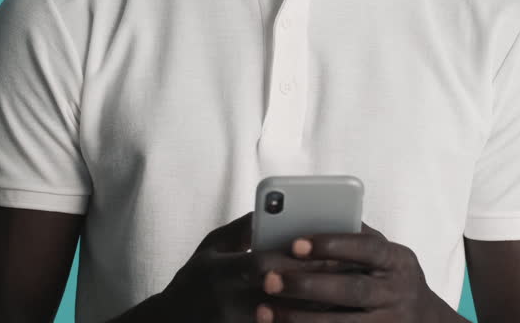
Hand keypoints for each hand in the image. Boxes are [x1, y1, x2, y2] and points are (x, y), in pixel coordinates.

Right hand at [157, 212, 370, 322]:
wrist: (172, 322)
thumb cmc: (194, 280)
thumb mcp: (211, 247)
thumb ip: (243, 228)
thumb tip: (277, 208)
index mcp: (218, 272)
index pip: (262, 263)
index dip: (293, 258)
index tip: (323, 249)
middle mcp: (227, 301)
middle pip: (281, 293)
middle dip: (315, 281)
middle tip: (347, 271)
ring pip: (285, 317)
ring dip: (315, 308)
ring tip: (344, 296)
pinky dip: (301, 321)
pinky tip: (322, 315)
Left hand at [254, 222, 457, 321]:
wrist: (424, 320)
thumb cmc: (389, 276)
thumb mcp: (384, 253)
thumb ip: (354, 236)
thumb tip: (307, 215)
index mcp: (398, 261)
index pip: (366, 248)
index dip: (331, 245)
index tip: (294, 243)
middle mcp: (398, 293)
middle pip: (351, 290)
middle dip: (307, 285)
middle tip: (269, 280)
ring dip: (299, 319)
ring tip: (264, 311)